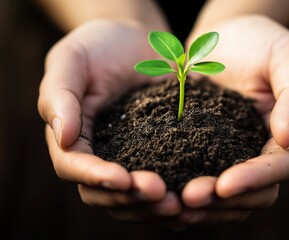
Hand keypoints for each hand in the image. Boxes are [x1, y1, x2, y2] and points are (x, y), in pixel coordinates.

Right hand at [38, 20, 180, 221]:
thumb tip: (63, 138)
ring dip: (154, 207)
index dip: (96, 177)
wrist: (138, 41)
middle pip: (106, 192)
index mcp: (74, 137)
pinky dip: (177, 192)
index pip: (74, 167)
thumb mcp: (71, 59)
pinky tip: (198, 195)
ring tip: (180, 204)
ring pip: (135, 197)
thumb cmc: (99, 46)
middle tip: (160, 194)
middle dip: (131, 198)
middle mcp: (101, 154)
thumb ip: (60, 96)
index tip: (122, 178)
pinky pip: (166, 180)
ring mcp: (132, 157)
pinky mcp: (161, 152)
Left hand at [178, 15, 288, 223]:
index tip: (225, 185)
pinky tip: (164, 190)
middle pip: (254, 192)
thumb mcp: (288, 56)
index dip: (256, 179)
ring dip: (203, 204)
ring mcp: (230, 153)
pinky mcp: (202, 149)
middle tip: (190, 197)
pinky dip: (184, 188)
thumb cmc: (261, 41)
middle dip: (224, 200)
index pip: (281, 166)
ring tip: (175, 201)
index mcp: (286, 134)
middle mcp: (259, 150)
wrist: (222, 38)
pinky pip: (197, 176)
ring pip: (226, 195)